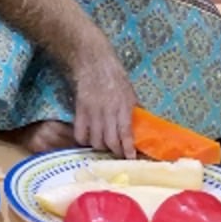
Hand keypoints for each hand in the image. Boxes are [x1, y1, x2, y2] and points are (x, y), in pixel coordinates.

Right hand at [71, 43, 136, 158]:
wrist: (94, 63)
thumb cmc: (115, 76)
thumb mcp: (130, 92)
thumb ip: (134, 110)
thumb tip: (141, 124)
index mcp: (123, 107)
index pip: (125, 134)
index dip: (128, 149)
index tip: (130, 158)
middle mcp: (108, 112)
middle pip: (109, 142)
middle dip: (115, 151)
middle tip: (118, 153)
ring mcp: (92, 112)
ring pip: (95, 141)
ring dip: (101, 147)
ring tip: (105, 146)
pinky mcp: (80, 111)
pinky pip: (80, 133)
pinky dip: (85, 141)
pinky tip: (89, 139)